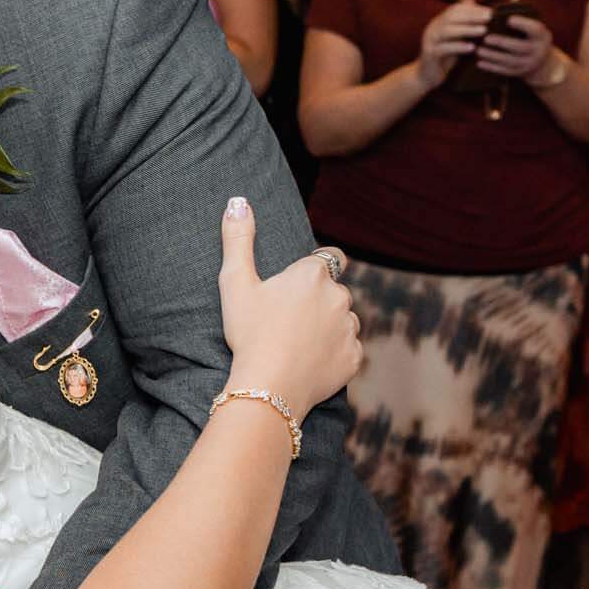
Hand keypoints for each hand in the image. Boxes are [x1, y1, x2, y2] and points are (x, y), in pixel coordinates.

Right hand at [217, 199, 363, 419]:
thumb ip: (237, 239)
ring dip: (328, 326)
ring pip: (343, 320)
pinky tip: (308, 362)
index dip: (315, 269)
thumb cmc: (249, 332)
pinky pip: (347, 350)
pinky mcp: (354, 357)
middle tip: (286, 320)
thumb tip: (237, 201)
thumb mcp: (234, 283)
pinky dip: (333, 354)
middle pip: (334, 291)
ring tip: (297, 343)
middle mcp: (339, 296)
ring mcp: (349, 328)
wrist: (268, 387)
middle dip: (318, 301)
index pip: (330, 257)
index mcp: (313, 274)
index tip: (297, 287)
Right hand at [415, 0, 490, 90]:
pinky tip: (471, 48)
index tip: (490, 11)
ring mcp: (429, 41)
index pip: (455, 9)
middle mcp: (432, 28)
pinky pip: (443, 48)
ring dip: (467, 29)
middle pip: (451, 17)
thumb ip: (463, 22)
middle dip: (472, 16)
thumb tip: (472, 1)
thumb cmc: (444, 56)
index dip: (473, 9)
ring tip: (484, 30)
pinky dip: (458, 47)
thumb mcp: (455, 38)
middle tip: (490, 17)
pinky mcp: (429, 54)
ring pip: (447, 31)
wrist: (425, 76)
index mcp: (439, 22)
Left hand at [475, 15, 553, 80]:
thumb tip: (494, 10)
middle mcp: (539, 50)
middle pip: (520, 47)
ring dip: (492, 56)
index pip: (535, 29)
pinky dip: (491, 67)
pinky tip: (479, 62)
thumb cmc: (531, 39)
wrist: (543, 64)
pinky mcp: (520, 73)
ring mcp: (530, 63)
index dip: (523, 24)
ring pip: (510, 61)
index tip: (508, 19)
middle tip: (485, 38)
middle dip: (502, 43)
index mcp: (542, 36)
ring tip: (478, 50)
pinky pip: (504, 71)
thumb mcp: (533, 30)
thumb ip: (520, 21)